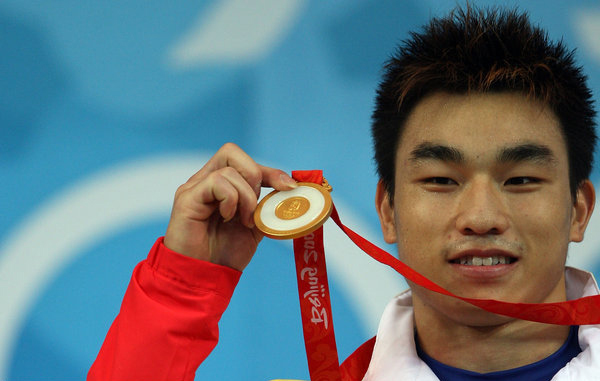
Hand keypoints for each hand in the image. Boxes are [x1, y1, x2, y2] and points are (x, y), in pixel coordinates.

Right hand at [164, 143, 297, 270]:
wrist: (203, 278)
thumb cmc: (224, 255)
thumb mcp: (255, 228)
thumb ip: (267, 209)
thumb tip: (290, 193)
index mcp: (221, 186)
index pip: (245, 163)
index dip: (270, 171)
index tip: (289, 187)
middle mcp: (205, 181)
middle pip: (232, 152)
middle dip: (255, 176)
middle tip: (256, 207)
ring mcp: (194, 188)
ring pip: (229, 170)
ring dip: (245, 197)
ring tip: (243, 221)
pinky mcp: (187, 197)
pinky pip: (217, 182)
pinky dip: (231, 200)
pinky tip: (228, 219)